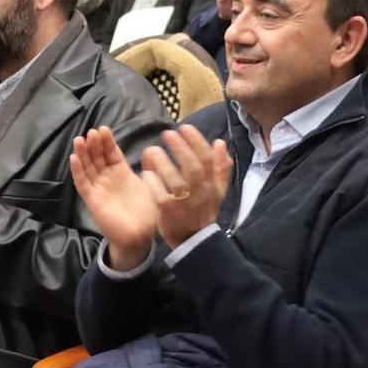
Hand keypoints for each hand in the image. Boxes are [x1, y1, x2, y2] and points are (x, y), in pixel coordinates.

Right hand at [69, 127, 159, 270]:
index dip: (107, 141)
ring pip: (87, 167)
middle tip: (92, 131)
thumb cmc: (148, 213)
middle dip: (94, 144)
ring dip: (82, 153)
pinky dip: (77, 171)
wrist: (140, 236)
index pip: (111, 153)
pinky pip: (82, 183)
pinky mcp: (92, 199)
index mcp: (121, 173)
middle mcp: (108, 178)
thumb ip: (150, 169)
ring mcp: (98, 188)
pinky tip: (74, 158)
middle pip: (97, 157)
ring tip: (79, 139)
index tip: (104, 129)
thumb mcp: (152, 185)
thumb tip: (150, 150)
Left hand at [139, 125, 232, 249]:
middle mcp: (200, 192)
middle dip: (180, 147)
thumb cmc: (204, 210)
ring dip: (164, 163)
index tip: (185, 127)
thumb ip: (221, 166)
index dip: (197, 141)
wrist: (194, 240)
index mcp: (211, 184)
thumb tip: (219, 142)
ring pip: (176, 181)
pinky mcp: (169, 213)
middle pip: (192, 167)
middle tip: (167, 133)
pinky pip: (161, 197)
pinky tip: (146, 173)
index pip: (207, 158)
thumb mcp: (218, 190)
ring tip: (152, 150)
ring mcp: (185, 203)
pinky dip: (154, 184)